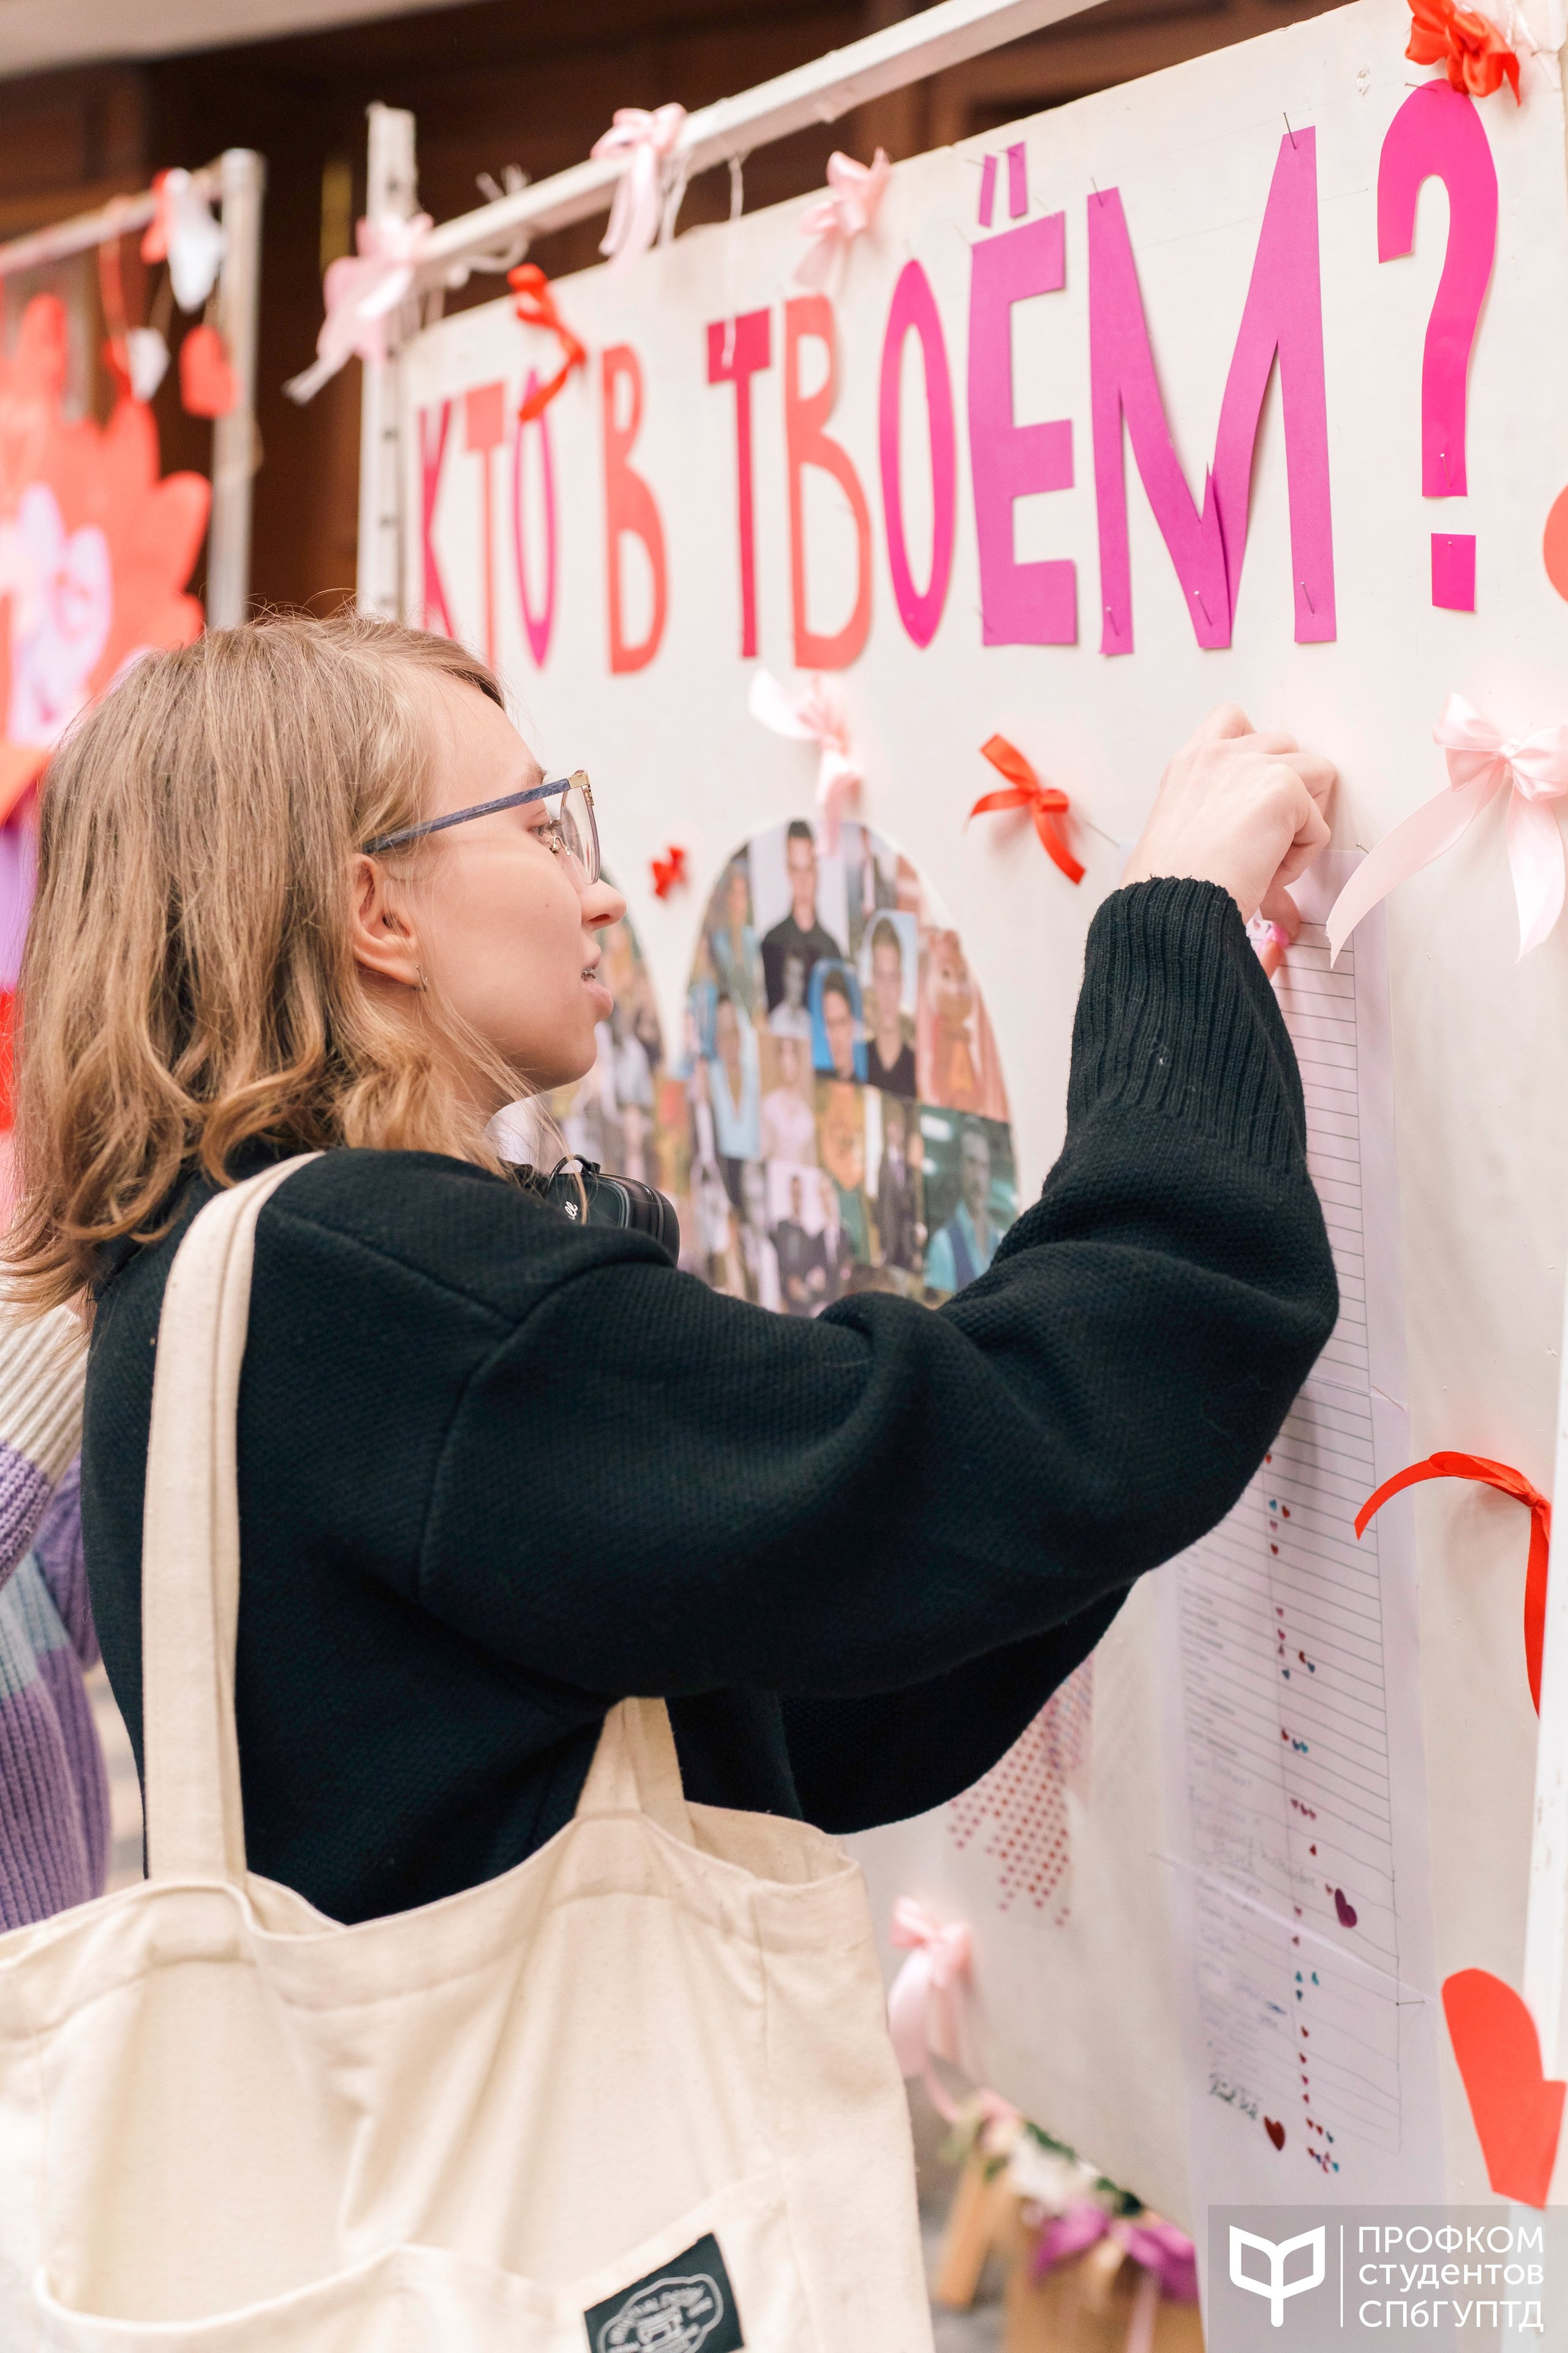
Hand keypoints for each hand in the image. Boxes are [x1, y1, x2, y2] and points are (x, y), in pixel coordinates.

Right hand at [1121, 705, 1334, 929]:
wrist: (1174, 905)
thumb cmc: (1170, 886)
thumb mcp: (1180, 831)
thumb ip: (1216, 809)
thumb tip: (1255, 835)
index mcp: (1190, 764)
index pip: (1232, 721)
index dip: (1256, 752)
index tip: (1252, 793)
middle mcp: (1219, 755)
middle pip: (1286, 745)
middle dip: (1289, 788)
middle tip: (1268, 836)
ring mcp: (1253, 765)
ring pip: (1317, 774)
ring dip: (1304, 816)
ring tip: (1272, 855)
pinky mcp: (1283, 789)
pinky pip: (1319, 826)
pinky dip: (1302, 857)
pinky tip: (1268, 875)